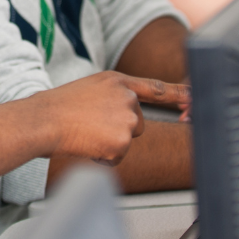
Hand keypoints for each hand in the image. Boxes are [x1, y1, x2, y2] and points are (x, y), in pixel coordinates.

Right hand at [32, 72, 189, 164]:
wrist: (43, 120)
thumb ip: (114, 96)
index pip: (156, 88)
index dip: (178, 93)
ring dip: (110, 143)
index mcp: (118, 81)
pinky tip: (87, 144)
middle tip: (91, 126)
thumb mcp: (90, 89)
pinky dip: (103, 156)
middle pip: (137, 123)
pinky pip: (117, 157)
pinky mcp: (122, 141)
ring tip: (86, 133)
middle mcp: (127, 97)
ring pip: (127, 140)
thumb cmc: (58, 107)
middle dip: (119, 129)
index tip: (194, 97)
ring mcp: (126, 118)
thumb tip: (127, 112)